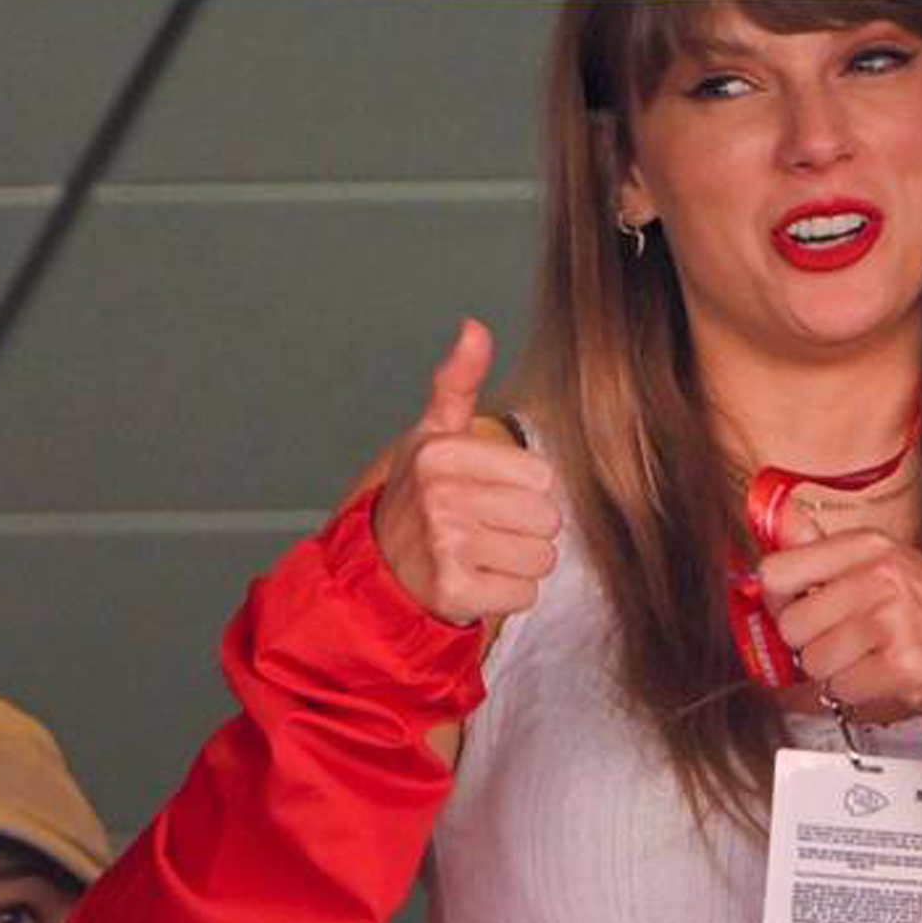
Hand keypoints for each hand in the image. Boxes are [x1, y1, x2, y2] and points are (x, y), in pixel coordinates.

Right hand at [369, 320, 559, 626]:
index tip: (485, 493)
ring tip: (479, 554)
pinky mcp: (453, 591)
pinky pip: (523, 595)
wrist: (375, 568)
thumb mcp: (432, 435)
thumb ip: (457, 382)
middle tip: (482, 528)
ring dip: (517, 563)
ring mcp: (446, 546)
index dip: (522, 489)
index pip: (542, 477)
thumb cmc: (415, 498)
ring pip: (540, 559)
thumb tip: (473, 327)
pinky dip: (505, 594)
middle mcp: (442, 497)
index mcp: (442, 453)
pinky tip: (475, 581)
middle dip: (523, 528)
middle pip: (546, 519)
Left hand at [754, 509, 921, 726]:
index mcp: (870, 545)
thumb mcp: (891, 566)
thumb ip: (828, 552)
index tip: (799, 610)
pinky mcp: (903, 666)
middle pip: (790, 625)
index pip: (776, 571)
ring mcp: (893, 620)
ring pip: (813, 663)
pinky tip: (889, 678)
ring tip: (875, 660)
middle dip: (811, 645)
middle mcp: (880, 575)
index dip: (779, 602)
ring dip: (838, 673)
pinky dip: (859, 695)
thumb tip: (778, 522)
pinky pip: (841, 690)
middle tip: (851, 644)